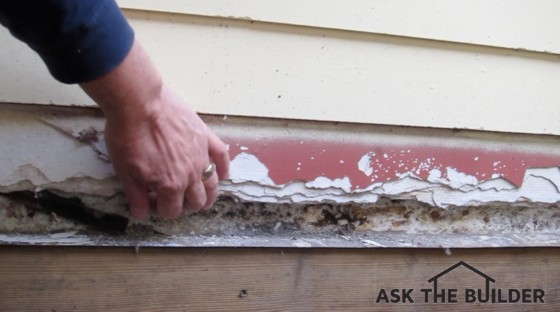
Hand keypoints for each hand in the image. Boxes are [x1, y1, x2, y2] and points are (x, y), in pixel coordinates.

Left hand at [81, 40, 228, 218]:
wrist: (139, 102)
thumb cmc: (127, 134)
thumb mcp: (124, 170)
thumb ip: (135, 195)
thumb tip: (141, 214)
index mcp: (169, 185)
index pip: (171, 210)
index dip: (161, 210)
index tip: (152, 202)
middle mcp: (189, 174)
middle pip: (196, 201)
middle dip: (186, 206)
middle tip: (176, 200)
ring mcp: (201, 155)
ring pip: (212, 184)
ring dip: (208, 195)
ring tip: (202, 197)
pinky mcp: (206, 137)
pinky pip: (222, 156)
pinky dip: (224, 168)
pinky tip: (223, 175)